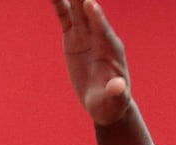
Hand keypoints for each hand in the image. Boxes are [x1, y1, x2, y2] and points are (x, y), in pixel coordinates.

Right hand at [53, 0, 132, 126]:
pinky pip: (64, 16)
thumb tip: (117, 87)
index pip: (103, 31)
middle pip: (89, 13)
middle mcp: (99, 36)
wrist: (104, 101)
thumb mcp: (115, 100)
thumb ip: (116, 92)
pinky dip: (58, 3)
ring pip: (76, 9)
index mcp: (111, 49)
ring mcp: (86, 34)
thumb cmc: (112, 102)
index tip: (90, 4)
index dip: (97, 18)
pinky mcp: (73, 36)